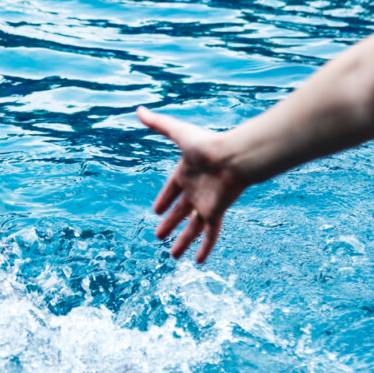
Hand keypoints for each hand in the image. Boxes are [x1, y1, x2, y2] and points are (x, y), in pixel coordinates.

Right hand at [138, 107, 247, 262]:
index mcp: (185, 173)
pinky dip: (204, 248)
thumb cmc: (208, 144)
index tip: (155, 210)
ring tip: (173, 256)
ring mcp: (206, 203)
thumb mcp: (178, 133)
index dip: (163, 200)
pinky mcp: (215, 213)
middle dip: (169, 223)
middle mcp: (195, 190)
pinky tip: (197, 262)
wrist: (234, 157)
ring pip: (192, 227)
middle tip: (158, 236)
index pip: (171, 190)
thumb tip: (139, 109)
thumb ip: (158, 124)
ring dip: (182, 241)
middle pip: (179, 211)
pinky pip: (209, 234)